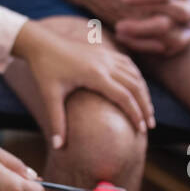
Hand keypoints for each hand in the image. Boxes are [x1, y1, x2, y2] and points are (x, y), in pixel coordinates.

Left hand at [11, 20, 153, 148]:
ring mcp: (106, 55)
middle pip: (135, 86)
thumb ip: (57, 122)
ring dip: (143, 93)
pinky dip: (137, 78)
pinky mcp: (104, 52)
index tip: (141, 129)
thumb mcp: (49, 96)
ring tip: (147, 111)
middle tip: (149, 125)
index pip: (123, 96)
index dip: (135, 113)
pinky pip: (128, 64)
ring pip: (134, 75)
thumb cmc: (44, 70)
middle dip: (145, 106)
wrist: (40, 43)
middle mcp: (104, 63)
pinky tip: (138, 90)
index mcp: (94, 74)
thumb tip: (58, 147)